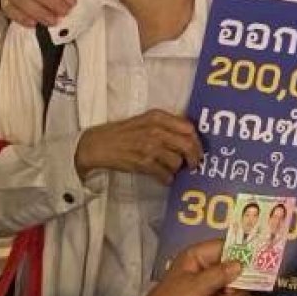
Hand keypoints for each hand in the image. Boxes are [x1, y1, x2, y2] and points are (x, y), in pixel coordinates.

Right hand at [75, 110, 202, 180]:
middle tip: (193, 164)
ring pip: (177, 161)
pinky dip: (167, 179)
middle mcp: (156, 130)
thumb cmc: (123, 132)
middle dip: (194, 157)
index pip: (188, 127)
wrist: (98, 144)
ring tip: (171, 169)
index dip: (197, 140)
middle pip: (187, 144)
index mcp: (158, 117)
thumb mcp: (145, 120)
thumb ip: (165, 125)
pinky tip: (164, 178)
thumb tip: (189, 137)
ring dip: (177, 169)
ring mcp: (150, 147)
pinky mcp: (143, 163)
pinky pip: (165, 174)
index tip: (197, 148)